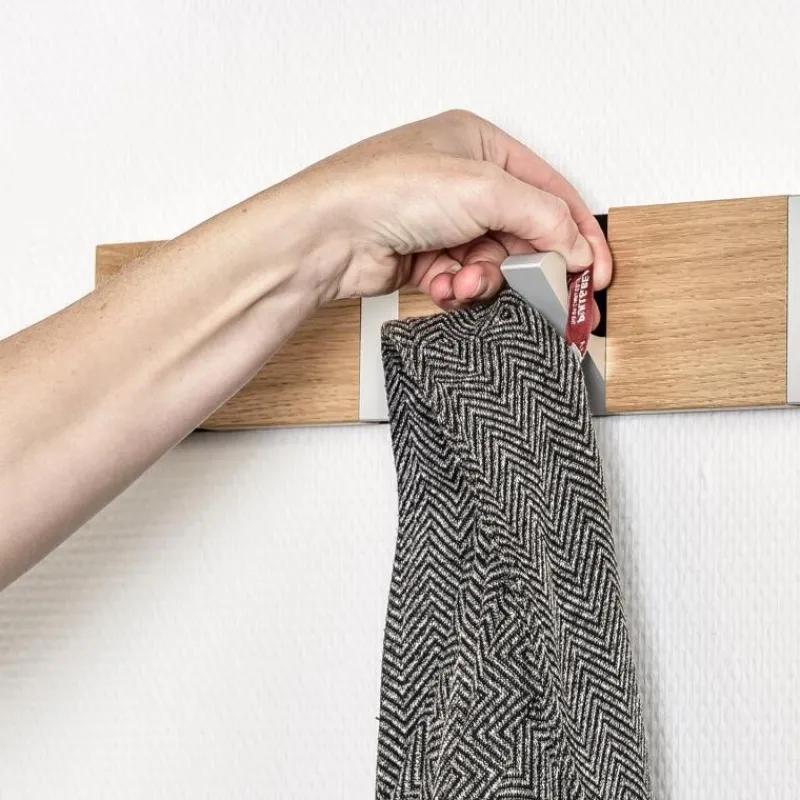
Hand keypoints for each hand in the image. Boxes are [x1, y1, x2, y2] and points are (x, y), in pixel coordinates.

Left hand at [292, 110, 610, 318]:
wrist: (328, 234)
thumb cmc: (384, 189)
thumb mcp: (482, 190)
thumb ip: (542, 217)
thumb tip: (575, 246)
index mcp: (480, 145)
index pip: (549, 191)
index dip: (578, 232)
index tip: (595, 271)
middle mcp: (462, 181)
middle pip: (521, 232)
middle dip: (524, 265)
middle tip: (542, 292)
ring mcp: (443, 221)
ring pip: (492, 263)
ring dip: (483, 280)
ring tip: (464, 282)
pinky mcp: (426, 257)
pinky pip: (463, 280)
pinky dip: (457, 289)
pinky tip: (442, 286)